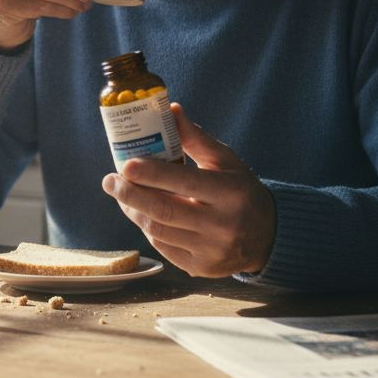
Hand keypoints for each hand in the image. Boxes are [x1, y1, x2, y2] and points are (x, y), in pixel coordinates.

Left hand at [102, 103, 276, 277]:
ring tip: (121, 194)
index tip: (126, 165)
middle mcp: (222, 225)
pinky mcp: (200, 268)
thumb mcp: (226, 161)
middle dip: (130, 194)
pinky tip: (142, 214)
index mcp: (231, 192)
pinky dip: (147, 229)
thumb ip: (196, 138)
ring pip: (158, 231)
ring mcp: (211, 250)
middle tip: (110, 181)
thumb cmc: (241, 191)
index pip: (185, 182)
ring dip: (134, 211)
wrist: (267, 237)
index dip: (152, 174)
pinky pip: (163, 248)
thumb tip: (170, 109)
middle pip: (164, 210)